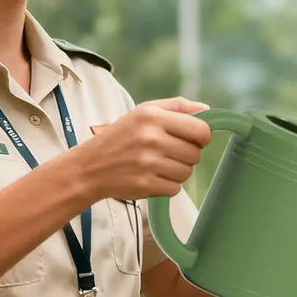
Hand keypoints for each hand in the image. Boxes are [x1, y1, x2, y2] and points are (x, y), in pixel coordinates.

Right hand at [73, 97, 212, 200]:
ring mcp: (148, 163)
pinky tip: (152, 177)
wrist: (89, 167)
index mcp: (153, 116)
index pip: (201, 130)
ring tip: (158, 165)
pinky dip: (167, 186)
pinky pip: (175, 188)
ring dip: (177, 171)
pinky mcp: (146, 185)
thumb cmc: (120, 137)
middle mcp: (151, 138)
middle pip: (196, 154)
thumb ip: (177, 107)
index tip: (192, 139)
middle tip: (168, 153)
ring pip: (187, 173)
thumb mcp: (144, 112)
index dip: (201, 137)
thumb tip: (208, 109)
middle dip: (187, 155)